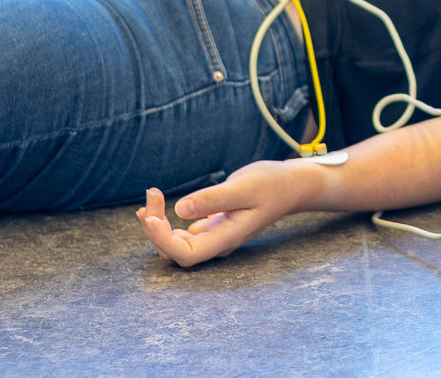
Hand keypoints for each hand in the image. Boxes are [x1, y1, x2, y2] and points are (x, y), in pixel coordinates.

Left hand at [136, 160, 317, 266]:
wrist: (289, 186)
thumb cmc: (270, 184)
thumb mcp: (242, 187)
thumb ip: (212, 199)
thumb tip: (180, 209)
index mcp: (226, 238)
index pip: (186, 254)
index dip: (163, 240)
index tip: (151, 217)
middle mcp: (217, 243)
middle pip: (175, 251)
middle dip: (155, 228)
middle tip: (151, 195)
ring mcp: (213, 236)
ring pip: (175, 243)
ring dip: (157, 224)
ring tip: (151, 197)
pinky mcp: (211, 226)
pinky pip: (181, 232)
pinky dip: (164, 220)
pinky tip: (156, 205)